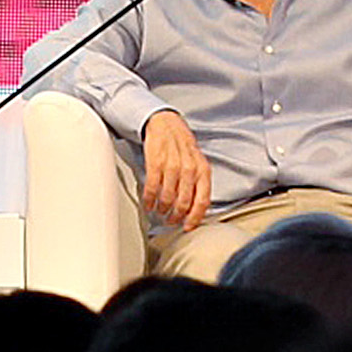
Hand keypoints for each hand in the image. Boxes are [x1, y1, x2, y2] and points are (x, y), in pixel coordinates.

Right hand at [142, 110, 212, 230]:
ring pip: (168, 198)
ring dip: (162, 209)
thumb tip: (196, 209)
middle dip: (176, 216)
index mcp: (203, 170)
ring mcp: (172, 166)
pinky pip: (152, 188)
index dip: (195, 218)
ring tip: (160, 211)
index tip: (188, 227)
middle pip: (184, 203)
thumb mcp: (198, 163)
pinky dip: (149, 200)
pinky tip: (148, 204)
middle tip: (171, 221)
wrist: (166, 124)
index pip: (202, 201)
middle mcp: (189, 169)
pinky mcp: (156, 163)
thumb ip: (199, 184)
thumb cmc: (182, 146)